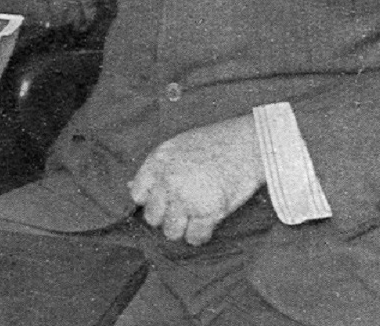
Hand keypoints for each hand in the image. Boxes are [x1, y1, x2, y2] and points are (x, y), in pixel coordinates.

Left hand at [128, 114, 263, 246]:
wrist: (248, 144)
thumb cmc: (216, 142)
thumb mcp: (178, 146)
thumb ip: (157, 168)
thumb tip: (131, 188)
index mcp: (158, 161)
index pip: (138, 194)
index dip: (151, 200)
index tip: (164, 200)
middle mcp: (168, 181)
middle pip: (152, 217)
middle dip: (166, 216)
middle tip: (182, 210)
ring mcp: (186, 198)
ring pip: (171, 232)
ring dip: (182, 228)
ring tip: (195, 218)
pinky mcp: (207, 212)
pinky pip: (195, 238)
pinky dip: (200, 236)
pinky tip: (207, 226)